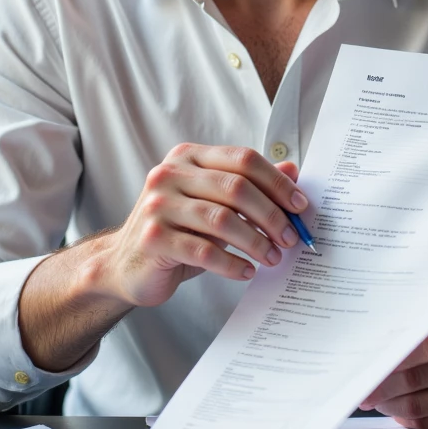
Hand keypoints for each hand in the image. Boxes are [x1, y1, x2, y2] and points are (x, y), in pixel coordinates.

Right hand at [102, 144, 305, 309]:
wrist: (127, 264)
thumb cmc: (178, 231)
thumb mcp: (213, 203)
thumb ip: (248, 185)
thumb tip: (292, 172)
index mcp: (187, 157)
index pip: (242, 159)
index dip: (276, 182)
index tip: (300, 206)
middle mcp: (169, 174)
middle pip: (235, 187)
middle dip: (271, 214)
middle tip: (291, 237)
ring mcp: (158, 205)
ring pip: (222, 219)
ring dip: (255, 242)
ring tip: (272, 258)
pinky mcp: (153, 238)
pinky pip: (204, 251)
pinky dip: (231, 263)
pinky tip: (245, 271)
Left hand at [359, 299, 427, 428]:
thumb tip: (378, 347)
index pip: (423, 343)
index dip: (388, 359)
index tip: (363, 366)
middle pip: (416, 378)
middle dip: (380, 387)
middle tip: (360, 389)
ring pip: (420, 406)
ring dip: (390, 405)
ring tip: (376, 399)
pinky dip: (410, 419)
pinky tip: (399, 411)